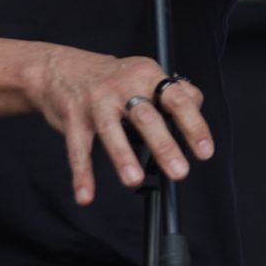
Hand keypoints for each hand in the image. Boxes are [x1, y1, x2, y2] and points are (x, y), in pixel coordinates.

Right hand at [29, 46, 214, 205]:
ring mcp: (96, 102)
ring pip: (111, 131)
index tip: (205, 151)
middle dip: (164, 146)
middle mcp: (122, 87)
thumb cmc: (112, 77)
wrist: (60, 68)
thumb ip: (174, 91)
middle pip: (145, 116)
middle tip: (180, 172)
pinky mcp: (73, 118)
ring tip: (135, 181)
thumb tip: (196, 105)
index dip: (193, 125)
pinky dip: (81, 174)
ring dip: (123, 157)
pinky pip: (78, 148)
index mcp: (147, 76)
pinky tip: (86, 196)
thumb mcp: (145, 74)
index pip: (176, 99)